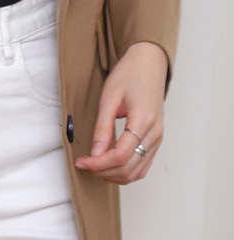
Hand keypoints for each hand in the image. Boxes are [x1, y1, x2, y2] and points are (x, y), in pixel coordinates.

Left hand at [75, 41, 167, 183]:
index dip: (98, 163)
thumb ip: (103, 127)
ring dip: (114, 175)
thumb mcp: (109, 98)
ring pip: (137, 171)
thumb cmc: (129, 76)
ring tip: (93, 167)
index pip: (121, 155)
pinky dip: (125, 171)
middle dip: (103, 171)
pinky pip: (142, 165)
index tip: (81, 161)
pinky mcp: (156, 140)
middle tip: (83, 164)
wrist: (148, 64)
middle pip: (129, 167)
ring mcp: (158, 138)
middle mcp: (155, 134)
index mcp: (144, 121)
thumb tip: (95, 153)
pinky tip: (108, 166)